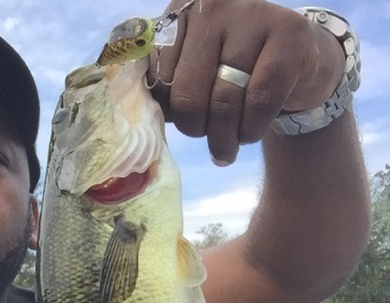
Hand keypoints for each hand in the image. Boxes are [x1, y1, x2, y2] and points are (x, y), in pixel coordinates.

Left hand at [148, 0, 344, 164]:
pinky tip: (250, 133)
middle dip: (196, 130)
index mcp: (180, 13)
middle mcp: (213, 5)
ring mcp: (252, 15)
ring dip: (224, 139)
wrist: (298, 60)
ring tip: (227, 148)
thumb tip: (143, 120)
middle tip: (208, 139)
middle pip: (188, 95)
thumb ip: (166, 85)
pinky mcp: (288, 35)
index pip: (158, 80)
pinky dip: (251, 130)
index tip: (186, 121)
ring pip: (223, 103)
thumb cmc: (234, 72)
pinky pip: (259, 102)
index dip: (171, 113)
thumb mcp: (194, 70)